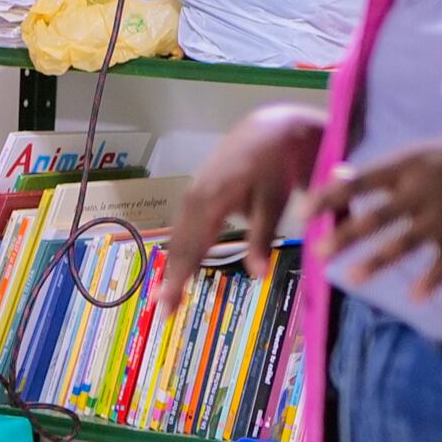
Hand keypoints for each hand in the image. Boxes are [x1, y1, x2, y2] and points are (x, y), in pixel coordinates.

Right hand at [159, 106, 323, 313]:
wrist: (272, 128)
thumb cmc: (278, 165)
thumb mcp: (276, 199)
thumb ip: (263, 237)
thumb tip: (258, 276)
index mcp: (211, 200)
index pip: (191, 249)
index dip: (178, 280)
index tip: (169, 307)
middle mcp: (194, 198)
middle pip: (179, 246)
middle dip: (170, 280)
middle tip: (163, 313)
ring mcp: (193, 194)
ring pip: (179, 237)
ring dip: (172, 268)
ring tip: (165, 298)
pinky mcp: (197, 192)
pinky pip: (184, 226)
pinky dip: (180, 250)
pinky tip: (179, 269)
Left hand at [308, 137, 441, 296]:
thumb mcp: (423, 154)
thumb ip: (384, 170)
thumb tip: (340, 177)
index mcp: (408, 168)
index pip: (360, 183)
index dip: (330, 196)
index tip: (303, 211)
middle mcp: (422, 194)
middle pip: (376, 218)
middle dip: (345, 237)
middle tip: (317, 253)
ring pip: (402, 244)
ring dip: (375, 262)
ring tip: (350, 278)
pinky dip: (429, 282)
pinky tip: (413, 297)